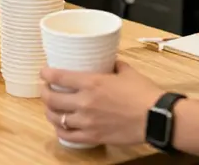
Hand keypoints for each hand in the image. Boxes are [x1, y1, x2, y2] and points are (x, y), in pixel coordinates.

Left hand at [40, 61, 161, 147]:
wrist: (155, 118)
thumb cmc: (142, 93)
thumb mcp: (125, 71)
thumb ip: (113, 64)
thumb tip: (109, 60)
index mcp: (91, 83)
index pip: (59, 77)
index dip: (46, 74)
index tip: (43, 72)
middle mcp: (84, 102)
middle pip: (52, 98)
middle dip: (44, 92)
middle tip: (44, 88)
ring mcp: (87, 122)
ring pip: (57, 118)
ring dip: (49, 111)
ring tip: (49, 107)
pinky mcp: (94, 137)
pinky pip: (68, 137)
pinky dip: (60, 131)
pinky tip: (60, 126)